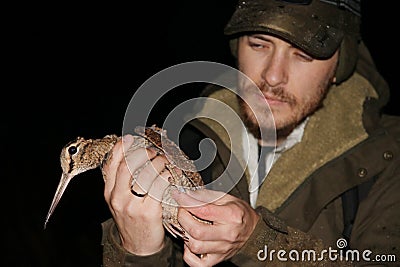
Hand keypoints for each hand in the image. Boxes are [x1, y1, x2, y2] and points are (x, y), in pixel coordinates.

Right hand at [103, 134, 169, 254]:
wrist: (138, 246)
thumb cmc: (131, 220)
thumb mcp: (119, 200)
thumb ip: (121, 182)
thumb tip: (130, 157)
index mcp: (109, 192)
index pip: (111, 164)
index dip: (120, 148)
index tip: (129, 138)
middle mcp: (118, 197)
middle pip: (129, 165)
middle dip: (143, 153)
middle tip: (152, 151)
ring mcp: (133, 205)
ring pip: (145, 174)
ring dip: (158, 162)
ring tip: (163, 161)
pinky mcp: (149, 211)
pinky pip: (159, 187)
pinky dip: (165, 176)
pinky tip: (168, 175)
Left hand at [172, 189, 259, 265]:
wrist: (254, 231)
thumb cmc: (240, 213)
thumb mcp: (226, 198)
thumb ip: (206, 196)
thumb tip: (187, 194)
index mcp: (231, 216)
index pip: (203, 210)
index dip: (186, 203)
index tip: (179, 197)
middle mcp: (228, 234)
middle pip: (196, 231)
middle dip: (183, 218)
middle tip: (182, 211)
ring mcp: (223, 249)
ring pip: (195, 247)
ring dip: (185, 234)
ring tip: (187, 226)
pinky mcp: (219, 259)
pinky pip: (197, 263)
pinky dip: (189, 254)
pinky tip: (191, 243)